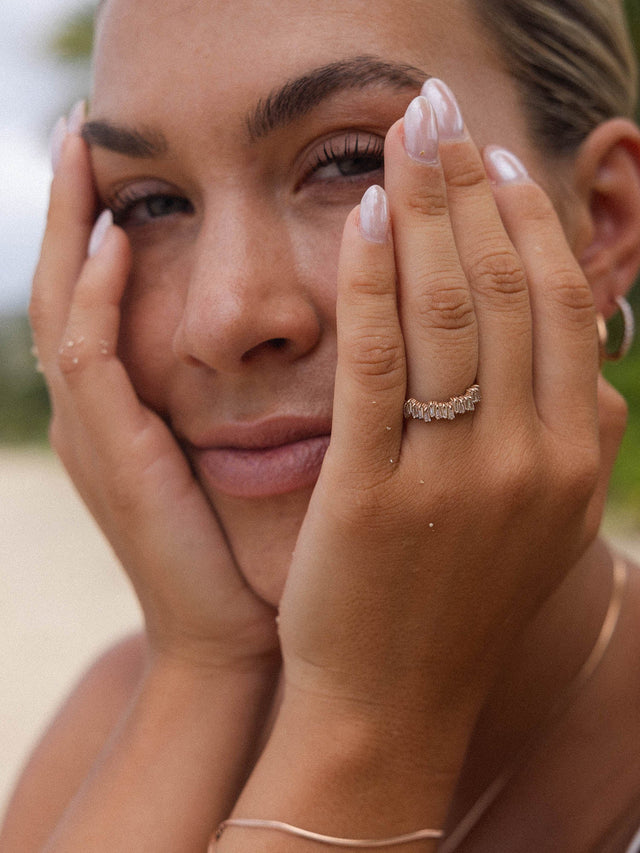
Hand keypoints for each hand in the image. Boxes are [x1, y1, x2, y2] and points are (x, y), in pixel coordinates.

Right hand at [30, 120, 278, 669]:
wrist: (237, 638)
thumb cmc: (261, 545)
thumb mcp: (255, 451)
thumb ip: (262, 386)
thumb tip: (313, 319)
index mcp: (132, 408)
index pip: (102, 293)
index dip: (103, 222)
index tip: (124, 156)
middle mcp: (100, 413)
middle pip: (70, 284)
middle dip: (73, 205)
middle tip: (81, 126)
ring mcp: (96, 435)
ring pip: (65, 309)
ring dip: (72, 228)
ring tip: (82, 149)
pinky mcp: (112, 459)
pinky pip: (90, 361)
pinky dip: (97, 299)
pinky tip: (120, 242)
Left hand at [278, 83, 602, 722]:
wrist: (391, 705)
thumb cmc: (457, 608)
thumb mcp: (542, 530)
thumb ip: (579, 448)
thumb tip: (600, 375)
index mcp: (570, 459)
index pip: (559, 306)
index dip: (531, 218)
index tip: (499, 158)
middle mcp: (526, 459)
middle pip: (507, 288)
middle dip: (474, 184)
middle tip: (442, 112)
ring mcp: (451, 476)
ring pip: (449, 310)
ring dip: (429, 208)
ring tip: (404, 137)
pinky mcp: (373, 491)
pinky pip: (378, 360)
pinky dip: (376, 280)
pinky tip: (369, 216)